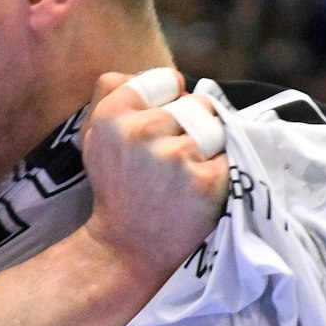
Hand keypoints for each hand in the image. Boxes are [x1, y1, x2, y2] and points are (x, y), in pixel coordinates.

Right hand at [76, 69, 230, 284]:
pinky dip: (220, 170)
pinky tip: (197, 189)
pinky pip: (228, 155)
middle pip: (195, 103)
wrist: (128, 249)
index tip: (161, 127)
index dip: (169, 102)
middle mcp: (141, 132)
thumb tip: (167, 76)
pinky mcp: (205, 181)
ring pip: (214, 127)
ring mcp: (175, 157)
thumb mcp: (97, 135)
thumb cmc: (119, 187)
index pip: (165, 79)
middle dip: (192, 125)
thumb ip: (116, 91)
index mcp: (112, 115)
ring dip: (208, 147)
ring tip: (185, 173)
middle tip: (172, 160)